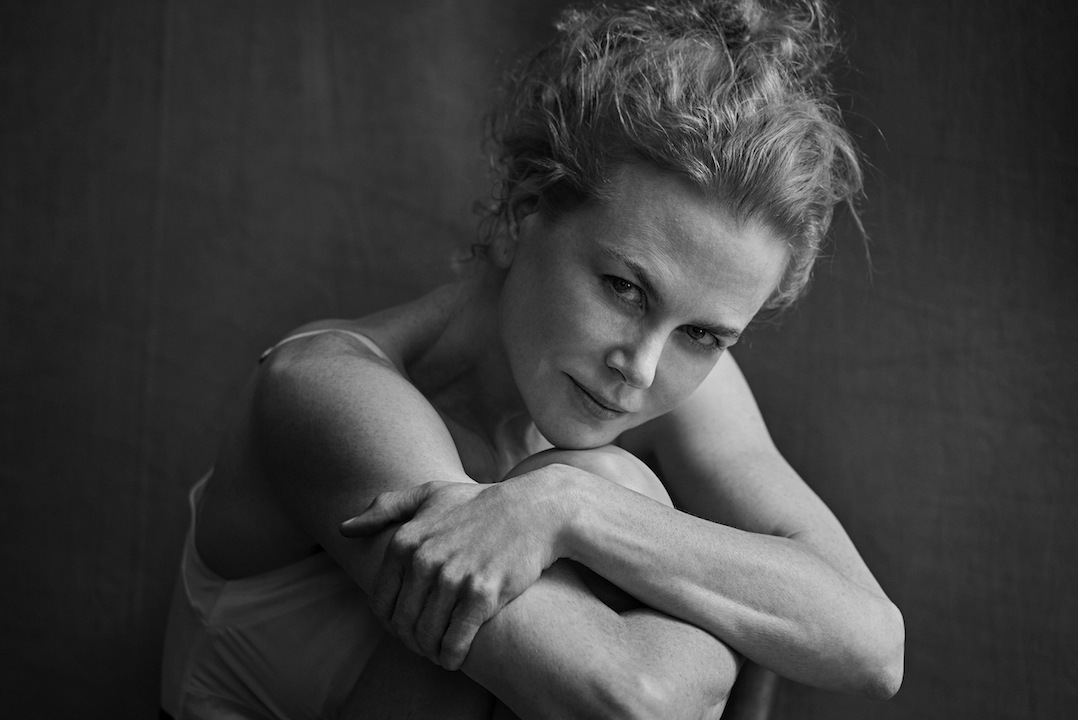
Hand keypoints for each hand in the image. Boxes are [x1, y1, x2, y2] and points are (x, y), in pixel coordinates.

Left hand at [340, 476, 566, 669]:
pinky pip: (455, 642)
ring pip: (426, 637)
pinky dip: (451, 657)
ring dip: (430, 652)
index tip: (407, 625)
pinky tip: (455, 657)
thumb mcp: (429, 494)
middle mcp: (424, 560)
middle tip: (425, 642)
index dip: (391, 622)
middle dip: (412, 641)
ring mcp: (453, 578)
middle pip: (403, 624)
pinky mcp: (482, 595)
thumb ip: (385, 508)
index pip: (381, 603)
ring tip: (439, 651)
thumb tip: (344, 529)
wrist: (534, 510)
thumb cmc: (479, 503)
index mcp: (405, 541)